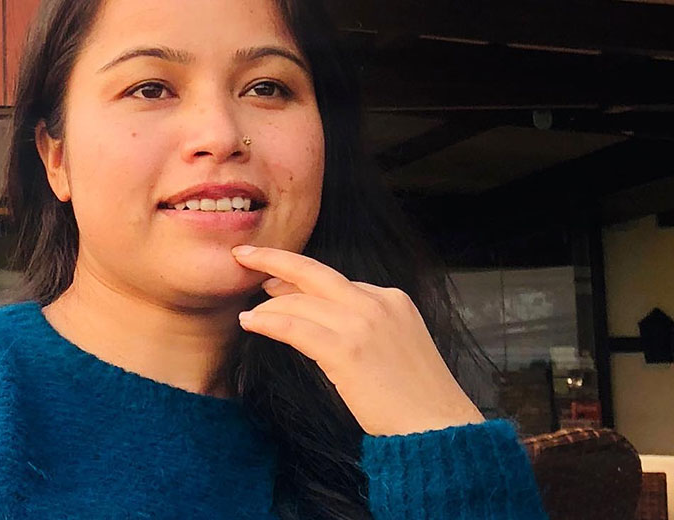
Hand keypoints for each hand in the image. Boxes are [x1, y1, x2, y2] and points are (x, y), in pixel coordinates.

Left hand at [232, 245, 484, 436]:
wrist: (437, 426)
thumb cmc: (414, 397)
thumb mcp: (396, 343)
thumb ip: (365, 324)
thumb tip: (320, 319)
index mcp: (391, 298)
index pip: (335, 281)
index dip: (298, 278)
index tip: (274, 276)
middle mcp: (376, 302)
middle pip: (312, 272)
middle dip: (273, 260)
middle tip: (245, 256)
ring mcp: (362, 324)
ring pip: (299, 302)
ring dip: (267, 306)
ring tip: (248, 314)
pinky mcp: (346, 350)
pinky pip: (294, 328)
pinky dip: (267, 322)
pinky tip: (249, 322)